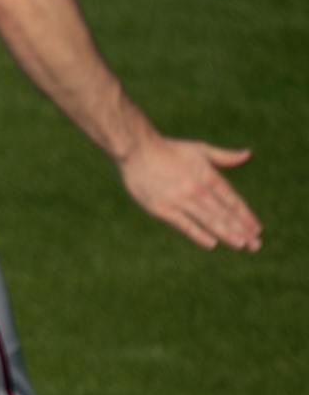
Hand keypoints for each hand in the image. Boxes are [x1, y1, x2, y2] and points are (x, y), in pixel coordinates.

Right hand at [118, 134, 260, 251]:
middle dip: (241, 229)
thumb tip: (249, 155)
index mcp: (208, 175)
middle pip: (224, 213)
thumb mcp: (200, 149)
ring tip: (242, 245)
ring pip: (209, 220)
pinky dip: (199, 235)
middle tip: (256, 245)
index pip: (232, 199)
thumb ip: (225, 156)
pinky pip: (184, 225)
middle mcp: (197, 189)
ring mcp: (180, 200)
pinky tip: (212, 244)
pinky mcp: (162, 209)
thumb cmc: (168, 150)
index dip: (245, 215)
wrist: (137, 151)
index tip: (257, 229)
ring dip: (227, 233)